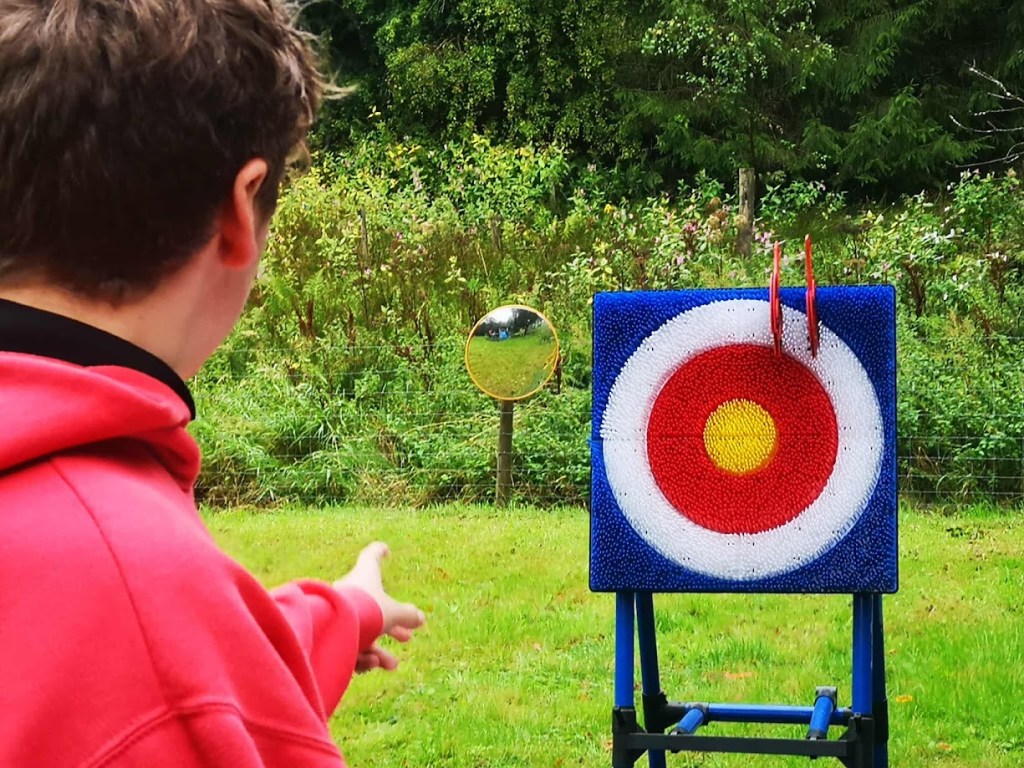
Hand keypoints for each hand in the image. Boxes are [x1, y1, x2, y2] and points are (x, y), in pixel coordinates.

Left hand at [334, 542, 424, 671]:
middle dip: (392, 626)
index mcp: (364, 576)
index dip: (379, 553)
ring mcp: (339, 614)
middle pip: (373, 607)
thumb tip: (420, 618)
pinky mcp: (330, 635)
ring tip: (392, 664)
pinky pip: (349, 646)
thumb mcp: (393, 613)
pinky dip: (362, 656)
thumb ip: (408, 616)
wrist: (330, 630)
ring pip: (362, 633)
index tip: (386, 550)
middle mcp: (350, 592)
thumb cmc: (366, 610)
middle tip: (407, 637)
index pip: (371, 558)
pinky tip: (372, 663)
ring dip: (379, 650)